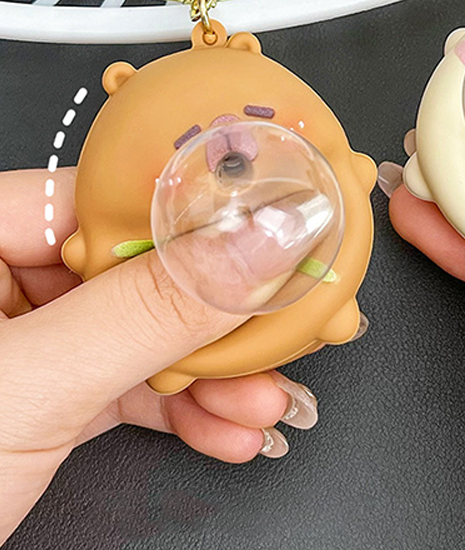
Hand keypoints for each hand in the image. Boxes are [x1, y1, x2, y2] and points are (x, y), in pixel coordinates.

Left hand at [0, 168, 319, 544]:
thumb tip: (259, 243)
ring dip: (212, 378)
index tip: (266, 227)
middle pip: (135, 270)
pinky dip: (181, 414)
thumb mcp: (27, 388)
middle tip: (279, 327)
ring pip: (140, 336)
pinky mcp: (40, 400)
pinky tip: (228, 430)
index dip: (190, 211)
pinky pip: (125, 388)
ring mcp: (20, 345)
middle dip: (214, 318)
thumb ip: (150, 309)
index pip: (99, 194)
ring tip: (262, 401)